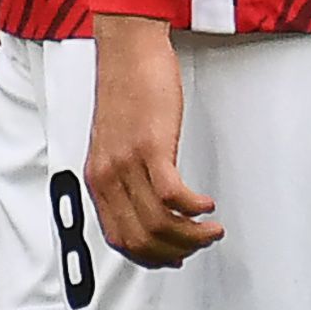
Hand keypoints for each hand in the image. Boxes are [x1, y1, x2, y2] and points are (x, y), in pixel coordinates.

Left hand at [85, 15, 221, 267]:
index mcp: (98, 180)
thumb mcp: (116, 141)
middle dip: (176, 251)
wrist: (127, 52)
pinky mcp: (151, 145)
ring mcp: (128, 163)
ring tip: (212, 230)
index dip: (150, 257)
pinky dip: (194, 208)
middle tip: (201, 244)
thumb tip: (148, 201)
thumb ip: (125, 174)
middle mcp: (109, 177)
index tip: (174, 258)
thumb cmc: (127, 90)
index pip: (119, 238)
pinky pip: (172, 194)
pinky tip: (208, 205)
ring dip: (191, 235)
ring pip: (158, 222)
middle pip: (141, 238)